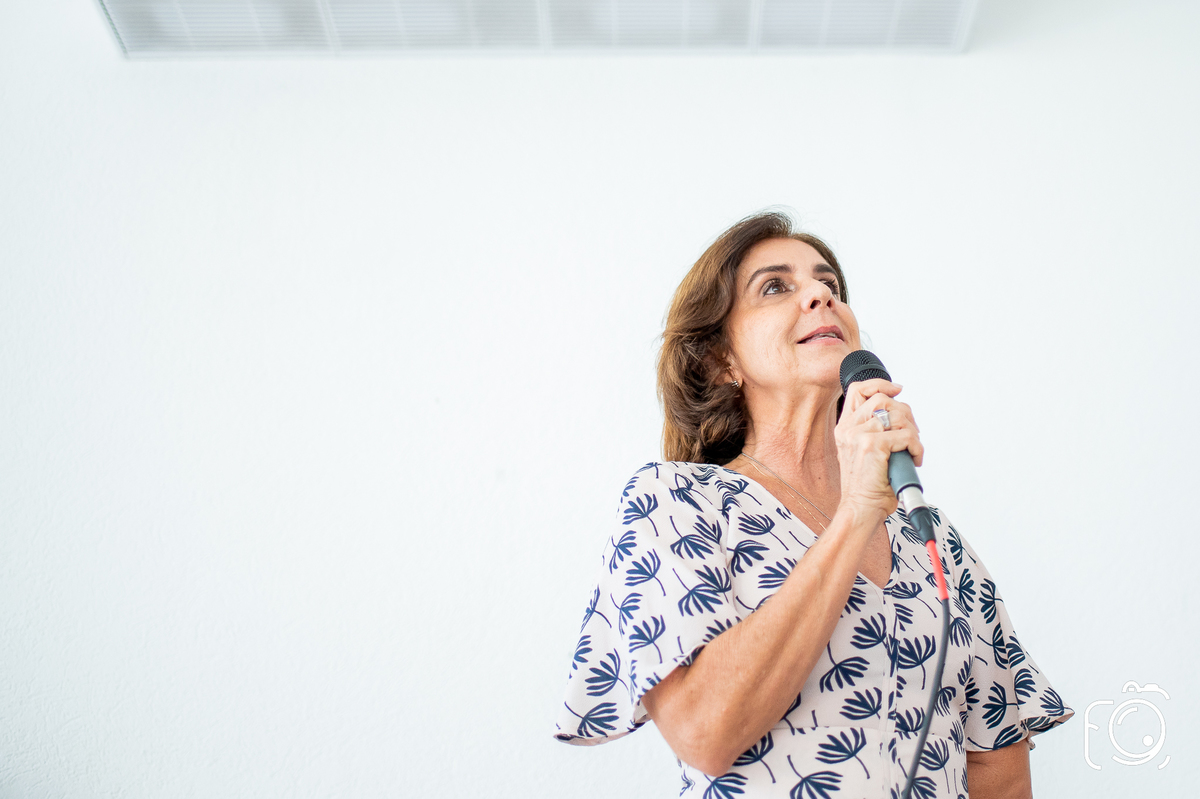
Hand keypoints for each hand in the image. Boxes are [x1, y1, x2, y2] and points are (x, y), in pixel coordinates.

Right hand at [834, 378, 923, 520]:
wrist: (860, 509)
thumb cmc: (866, 487)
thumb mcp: (864, 452)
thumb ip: (874, 431)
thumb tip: (899, 416)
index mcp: (844, 428)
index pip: (857, 390)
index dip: (880, 384)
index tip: (896, 390)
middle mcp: (848, 429)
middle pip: (882, 399)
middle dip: (905, 413)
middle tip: (911, 432)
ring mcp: (858, 436)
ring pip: (897, 415)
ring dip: (912, 431)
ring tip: (911, 449)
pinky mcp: (872, 446)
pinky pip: (905, 435)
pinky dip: (916, 447)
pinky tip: (913, 459)